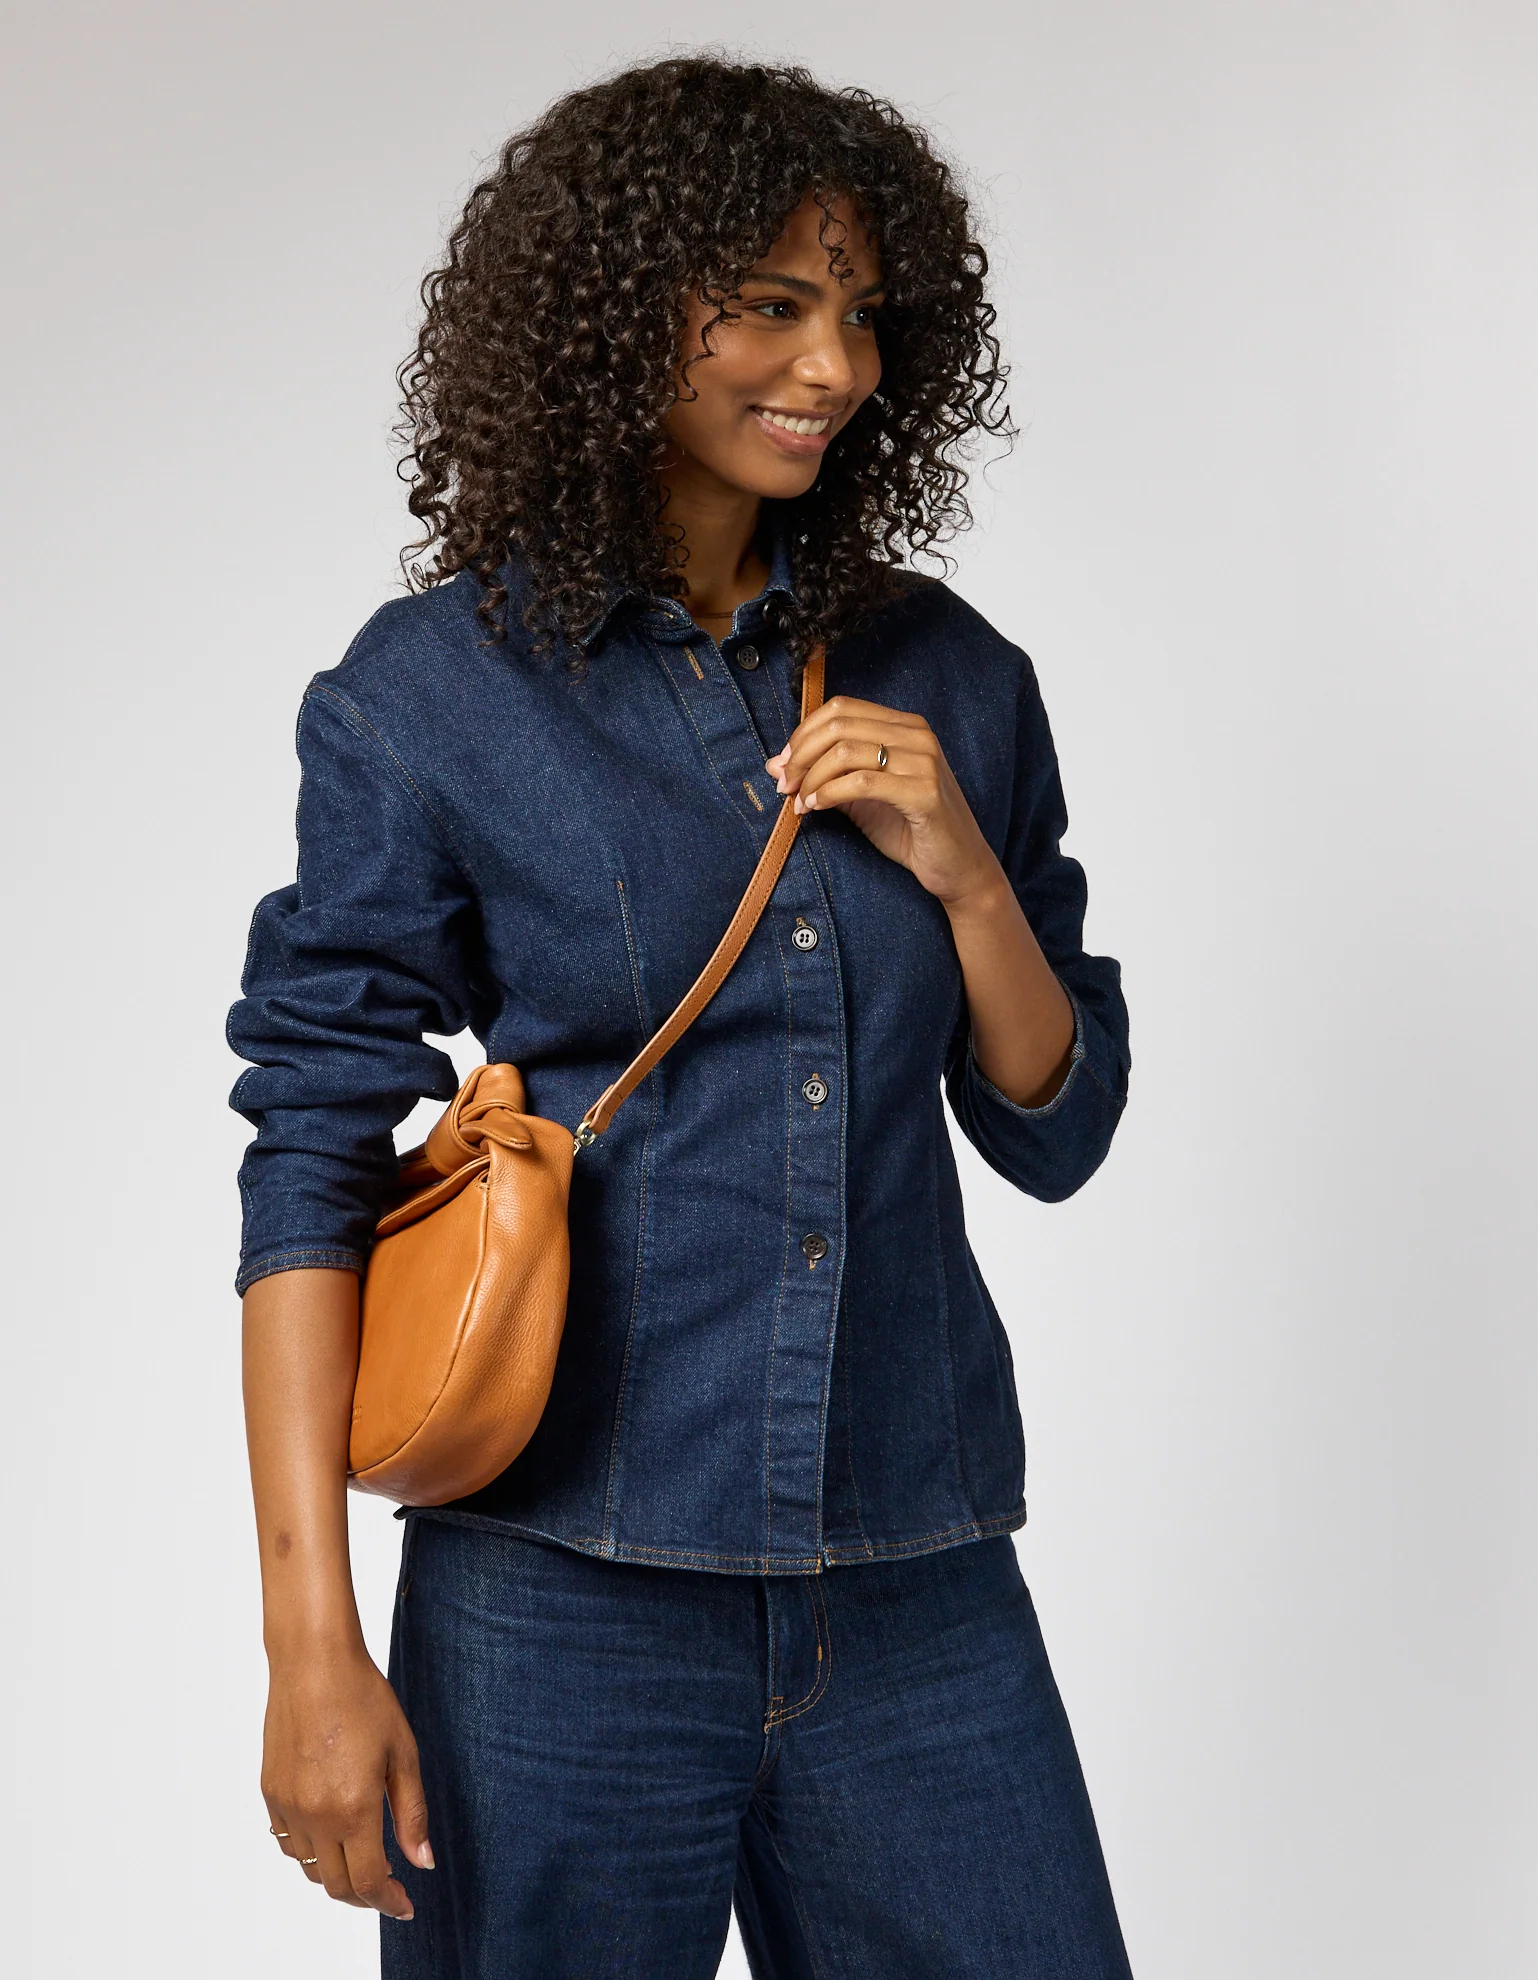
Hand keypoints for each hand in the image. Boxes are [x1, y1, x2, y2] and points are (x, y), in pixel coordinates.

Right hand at [262, 1641, 430, 1919]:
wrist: (314, 1663)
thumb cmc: (364, 1699)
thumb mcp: (402, 1753)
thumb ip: (412, 1814)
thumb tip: (422, 1861)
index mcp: (353, 1808)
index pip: (367, 1881)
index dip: (388, 1901)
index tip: (404, 1905)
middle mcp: (314, 1816)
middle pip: (335, 1885)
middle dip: (364, 1896)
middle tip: (387, 1886)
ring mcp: (287, 1806)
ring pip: (309, 1868)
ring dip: (336, 1873)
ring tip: (361, 1856)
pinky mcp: (269, 1792)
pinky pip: (287, 1841)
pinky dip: (310, 1851)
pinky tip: (329, 1831)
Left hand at [765, 696, 1001, 908]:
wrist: (958, 867)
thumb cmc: (911, 831)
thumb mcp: (863, 798)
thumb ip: (826, 777)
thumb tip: (776, 765)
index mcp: (904, 726)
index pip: (842, 708)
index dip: (804, 732)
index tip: (784, 763)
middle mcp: (917, 735)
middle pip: (839, 726)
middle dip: (801, 755)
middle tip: (784, 785)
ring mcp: (924, 761)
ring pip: (846, 752)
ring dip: (811, 778)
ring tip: (800, 803)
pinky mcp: (924, 792)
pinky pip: (861, 782)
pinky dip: (829, 794)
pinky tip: (816, 808)